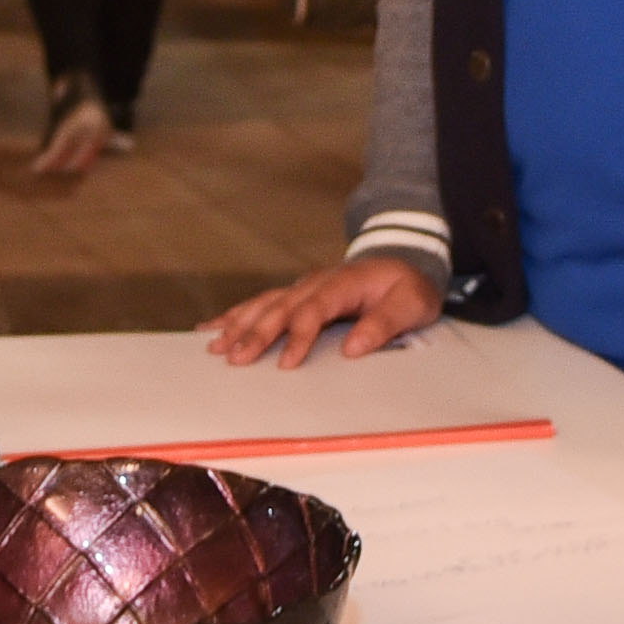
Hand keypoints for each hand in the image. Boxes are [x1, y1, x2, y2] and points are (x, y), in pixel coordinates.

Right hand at [206, 252, 440, 367]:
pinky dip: (236, 315)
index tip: (286, 364)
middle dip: (256, 333)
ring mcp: (304, 286)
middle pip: (281, 307)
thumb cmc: (408, 286)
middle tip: (236, 359)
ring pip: (265, 303)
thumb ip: (385, 323)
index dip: (299, 336)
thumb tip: (353, 348)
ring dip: (239, 325)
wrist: (404, 260)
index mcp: (344, 283)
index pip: (315, 309)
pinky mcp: (297, 293)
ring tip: (216, 346)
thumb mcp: (411, 304)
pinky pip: (262, 302)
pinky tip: (213, 328)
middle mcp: (317, 282)